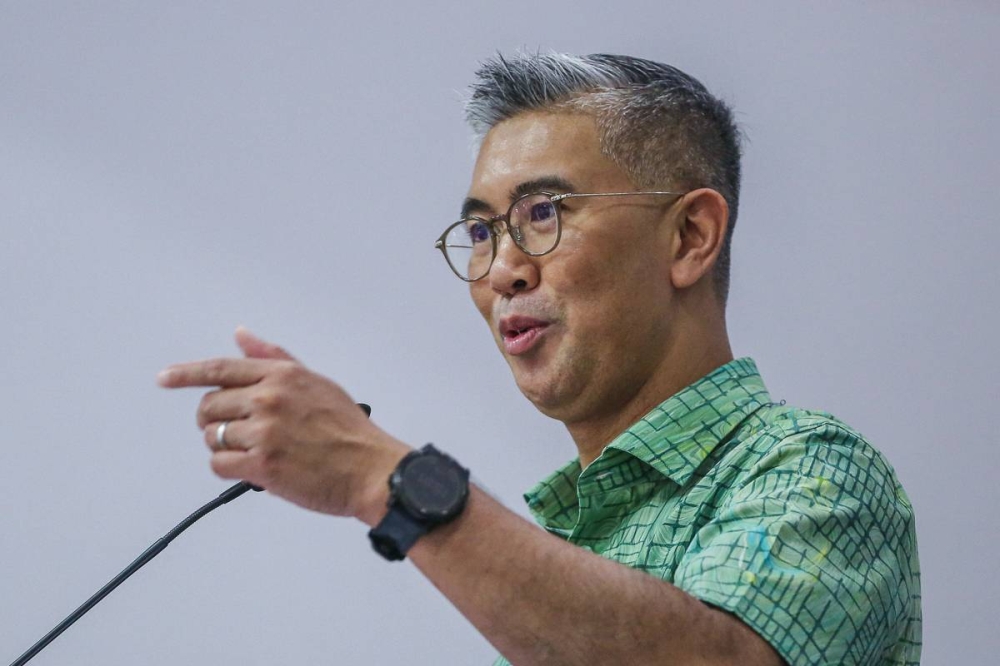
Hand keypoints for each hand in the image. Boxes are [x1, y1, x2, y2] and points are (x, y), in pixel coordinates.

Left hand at [157, 327, 408, 522]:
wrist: (370, 469)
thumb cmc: (347, 429)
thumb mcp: (315, 382)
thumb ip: (274, 359)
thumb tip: (242, 336)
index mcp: (282, 375)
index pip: (220, 369)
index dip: (186, 374)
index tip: (165, 378)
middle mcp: (269, 399)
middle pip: (210, 406)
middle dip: (216, 420)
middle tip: (239, 432)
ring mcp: (265, 432)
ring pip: (212, 437)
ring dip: (226, 447)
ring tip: (257, 451)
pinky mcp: (263, 465)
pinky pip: (219, 464)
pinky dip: (230, 468)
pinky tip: (254, 467)